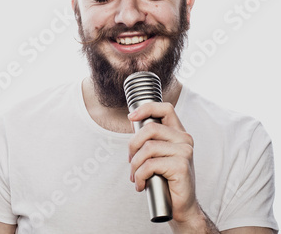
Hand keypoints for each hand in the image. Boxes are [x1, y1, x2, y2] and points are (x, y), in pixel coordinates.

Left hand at [127, 102, 202, 226]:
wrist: (181, 206)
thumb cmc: (166, 180)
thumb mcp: (157, 155)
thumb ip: (149, 138)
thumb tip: (134, 120)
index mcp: (178, 133)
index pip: (165, 109)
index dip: (147, 108)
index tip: (131, 117)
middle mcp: (184, 140)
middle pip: (150, 128)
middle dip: (133, 145)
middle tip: (130, 161)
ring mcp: (184, 152)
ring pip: (147, 148)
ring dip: (134, 165)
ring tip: (135, 176)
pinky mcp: (181, 166)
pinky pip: (150, 165)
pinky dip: (140, 176)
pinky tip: (141, 184)